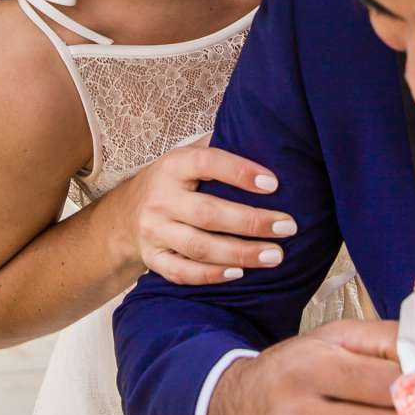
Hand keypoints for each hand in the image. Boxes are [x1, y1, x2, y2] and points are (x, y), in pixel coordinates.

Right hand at [120, 144, 297, 286]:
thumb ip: (220, 148)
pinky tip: (240, 273)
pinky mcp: (153, 259)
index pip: (207, 163)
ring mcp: (154, 231)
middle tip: (289, 226)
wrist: (125, 212)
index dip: (240, 172)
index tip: (274, 184)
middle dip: (252, 222)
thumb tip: (268, 138)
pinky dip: (212, 275)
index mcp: (174, 166)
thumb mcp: (188, 156)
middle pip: (208, 213)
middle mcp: (161, 199)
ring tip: (275, 256)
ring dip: (240, 253)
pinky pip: (182, 272)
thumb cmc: (174, 181)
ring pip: (199, 246)